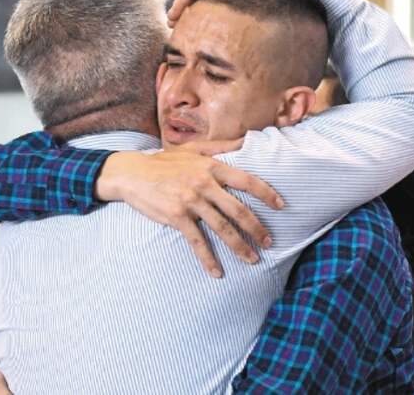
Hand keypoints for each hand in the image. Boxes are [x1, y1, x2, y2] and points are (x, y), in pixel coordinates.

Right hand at [95, 140, 283, 277]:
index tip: (281, 206)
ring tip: (253, 259)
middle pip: (238, 210)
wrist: (132, 173)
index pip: (247, 181)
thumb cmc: (165, 161)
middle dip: (257, 228)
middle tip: (269, 242)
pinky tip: (217, 272)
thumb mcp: (194, 148)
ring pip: (222, 228)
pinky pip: (197, 242)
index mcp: (212, 167)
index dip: (266, 194)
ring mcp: (191, 201)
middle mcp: (204, 184)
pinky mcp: (176, 217)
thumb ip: (222, 145)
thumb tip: (247, 140)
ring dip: (240, 246)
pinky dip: (208, 259)